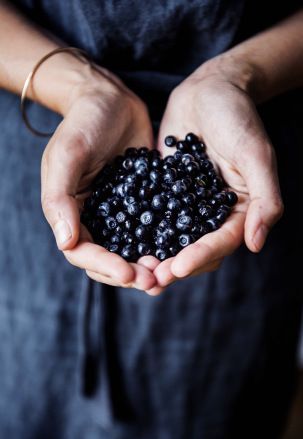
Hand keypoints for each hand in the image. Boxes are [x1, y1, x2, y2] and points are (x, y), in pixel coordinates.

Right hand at [41, 66, 156, 290]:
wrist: (111, 98)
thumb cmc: (83, 122)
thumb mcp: (67, 155)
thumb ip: (60, 198)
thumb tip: (65, 242)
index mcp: (72, 213)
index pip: (83, 252)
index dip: (104, 266)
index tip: (129, 273)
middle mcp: (97, 218)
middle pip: (110, 259)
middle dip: (130, 274)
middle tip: (155, 281)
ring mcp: (123, 213)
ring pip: (134, 250)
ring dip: (150, 265)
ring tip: (168, 273)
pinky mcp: (146, 202)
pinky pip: (155, 228)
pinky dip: (165, 243)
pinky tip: (182, 250)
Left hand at [143, 61, 283, 292]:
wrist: (209, 89)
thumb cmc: (238, 116)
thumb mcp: (256, 154)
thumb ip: (264, 198)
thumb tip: (256, 244)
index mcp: (240, 209)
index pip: (222, 241)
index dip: (201, 256)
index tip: (177, 268)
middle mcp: (213, 212)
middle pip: (197, 248)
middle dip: (175, 265)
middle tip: (151, 279)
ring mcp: (188, 204)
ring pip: (173, 239)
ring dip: (157, 257)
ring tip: (136, 270)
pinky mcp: (166, 192)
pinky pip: (154, 216)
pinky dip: (142, 232)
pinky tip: (123, 242)